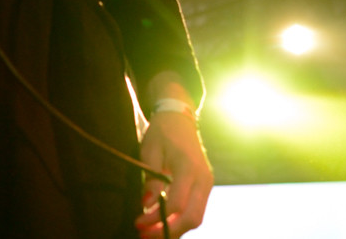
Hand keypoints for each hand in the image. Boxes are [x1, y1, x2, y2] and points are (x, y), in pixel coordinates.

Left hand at [134, 112, 212, 237]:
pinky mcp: (204, 187)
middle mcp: (203, 179)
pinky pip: (195, 210)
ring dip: (175, 230)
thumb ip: (150, 178)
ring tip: (152, 234)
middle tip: (145, 236)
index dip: (156, 217)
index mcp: (189, 168)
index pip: (177, 203)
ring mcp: (207, 184)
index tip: (138, 222)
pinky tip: (163, 225)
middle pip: (192, 217)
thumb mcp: (150, 151)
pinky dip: (180, 222)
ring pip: (196, 218)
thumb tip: (146, 204)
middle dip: (168, 231)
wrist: (179, 119)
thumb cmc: (162, 133)